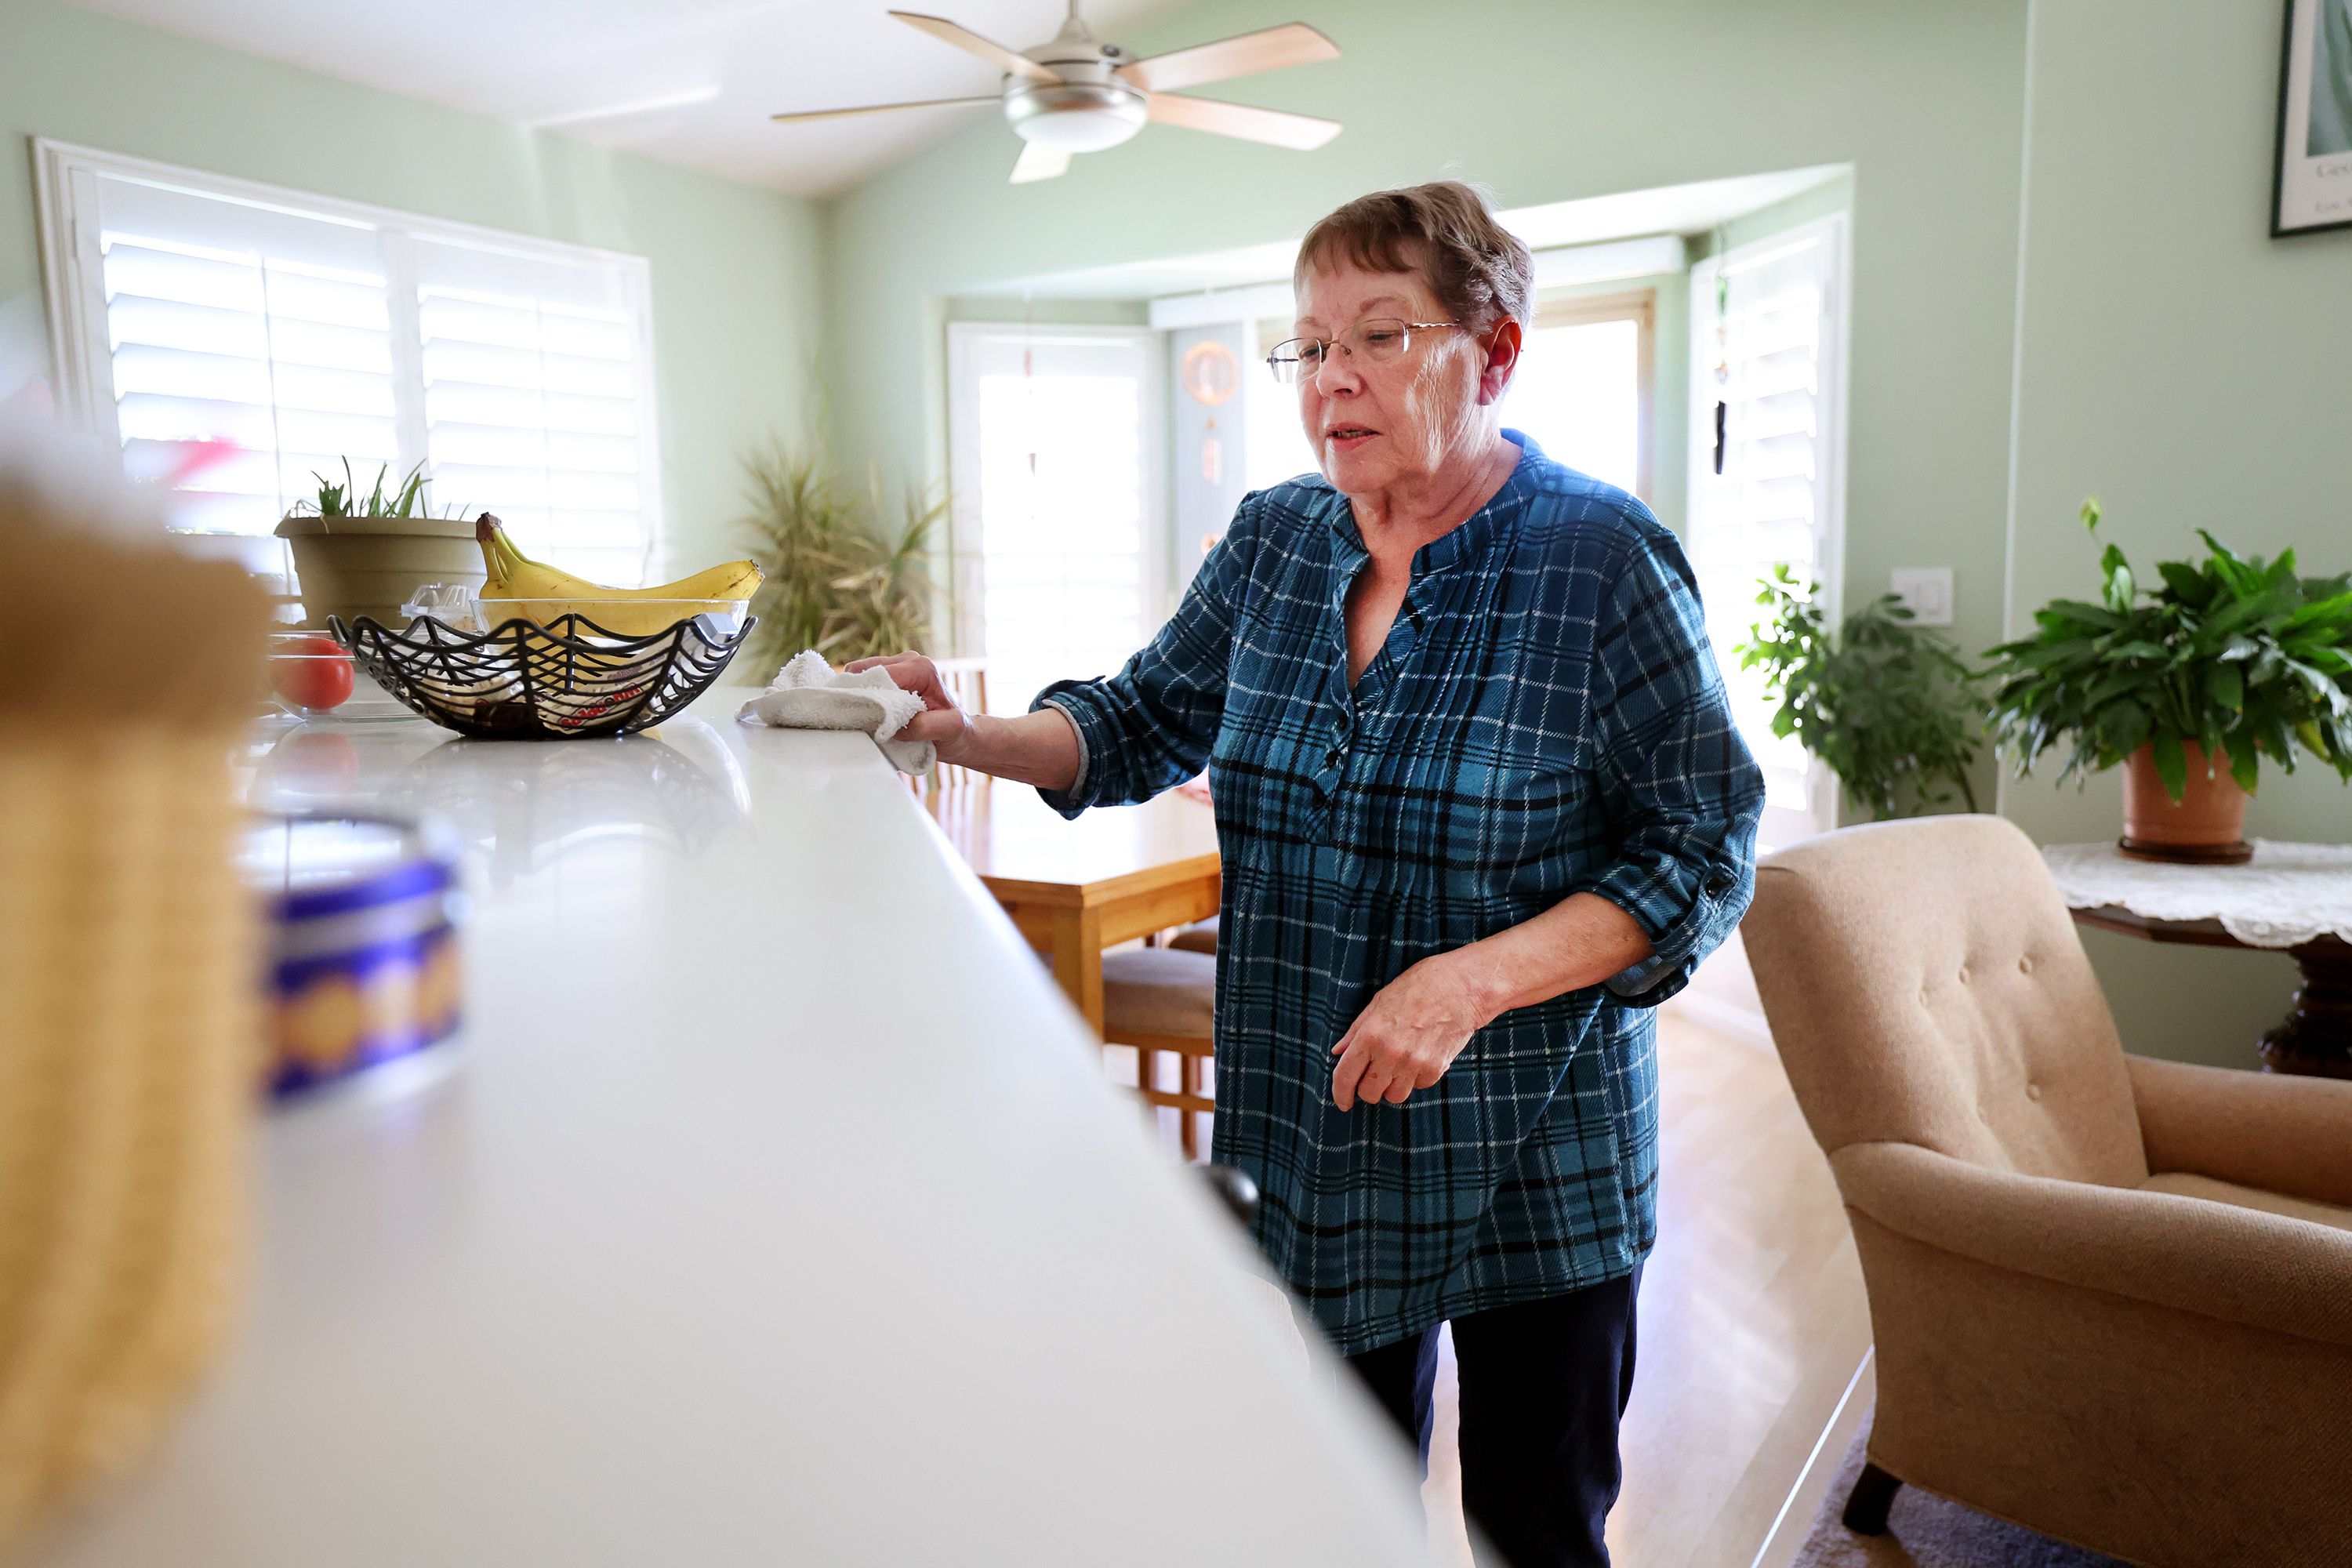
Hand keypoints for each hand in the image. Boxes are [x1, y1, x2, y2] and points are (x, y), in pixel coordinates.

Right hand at [842, 651, 973, 754]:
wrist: (957, 734)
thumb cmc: (954, 731)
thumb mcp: (948, 729)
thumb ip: (925, 726)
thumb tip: (897, 725)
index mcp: (921, 668)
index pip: (882, 676)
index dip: (866, 695)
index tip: (858, 716)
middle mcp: (908, 659)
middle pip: (864, 670)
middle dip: (857, 693)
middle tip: (854, 718)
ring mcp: (896, 665)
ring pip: (859, 674)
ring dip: (857, 694)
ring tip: (859, 717)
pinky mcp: (888, 675)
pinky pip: (862, 680)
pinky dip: (859, 695)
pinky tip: (863, 712)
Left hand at [1329, 952, 1494, 1110]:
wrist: (1461, 987)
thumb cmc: (1418, 988)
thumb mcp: (1379, 1002)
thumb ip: (1356, 1031)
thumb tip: (1338, 1052)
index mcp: (1371, 1034)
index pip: (1345, 1075)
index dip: (1340, 1093)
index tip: (1343, 1101)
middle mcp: (1390, 1053)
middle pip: (1369, 1093)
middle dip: (1368, 1089)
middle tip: (1374, 1076)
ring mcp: (1414, 1063)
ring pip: (1394, 1096)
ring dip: (1392, 1086)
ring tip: (1398, 1066)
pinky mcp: (1435, 1069)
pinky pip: (1418, 1087)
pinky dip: (1416, 1078)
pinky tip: (1420, 1057)